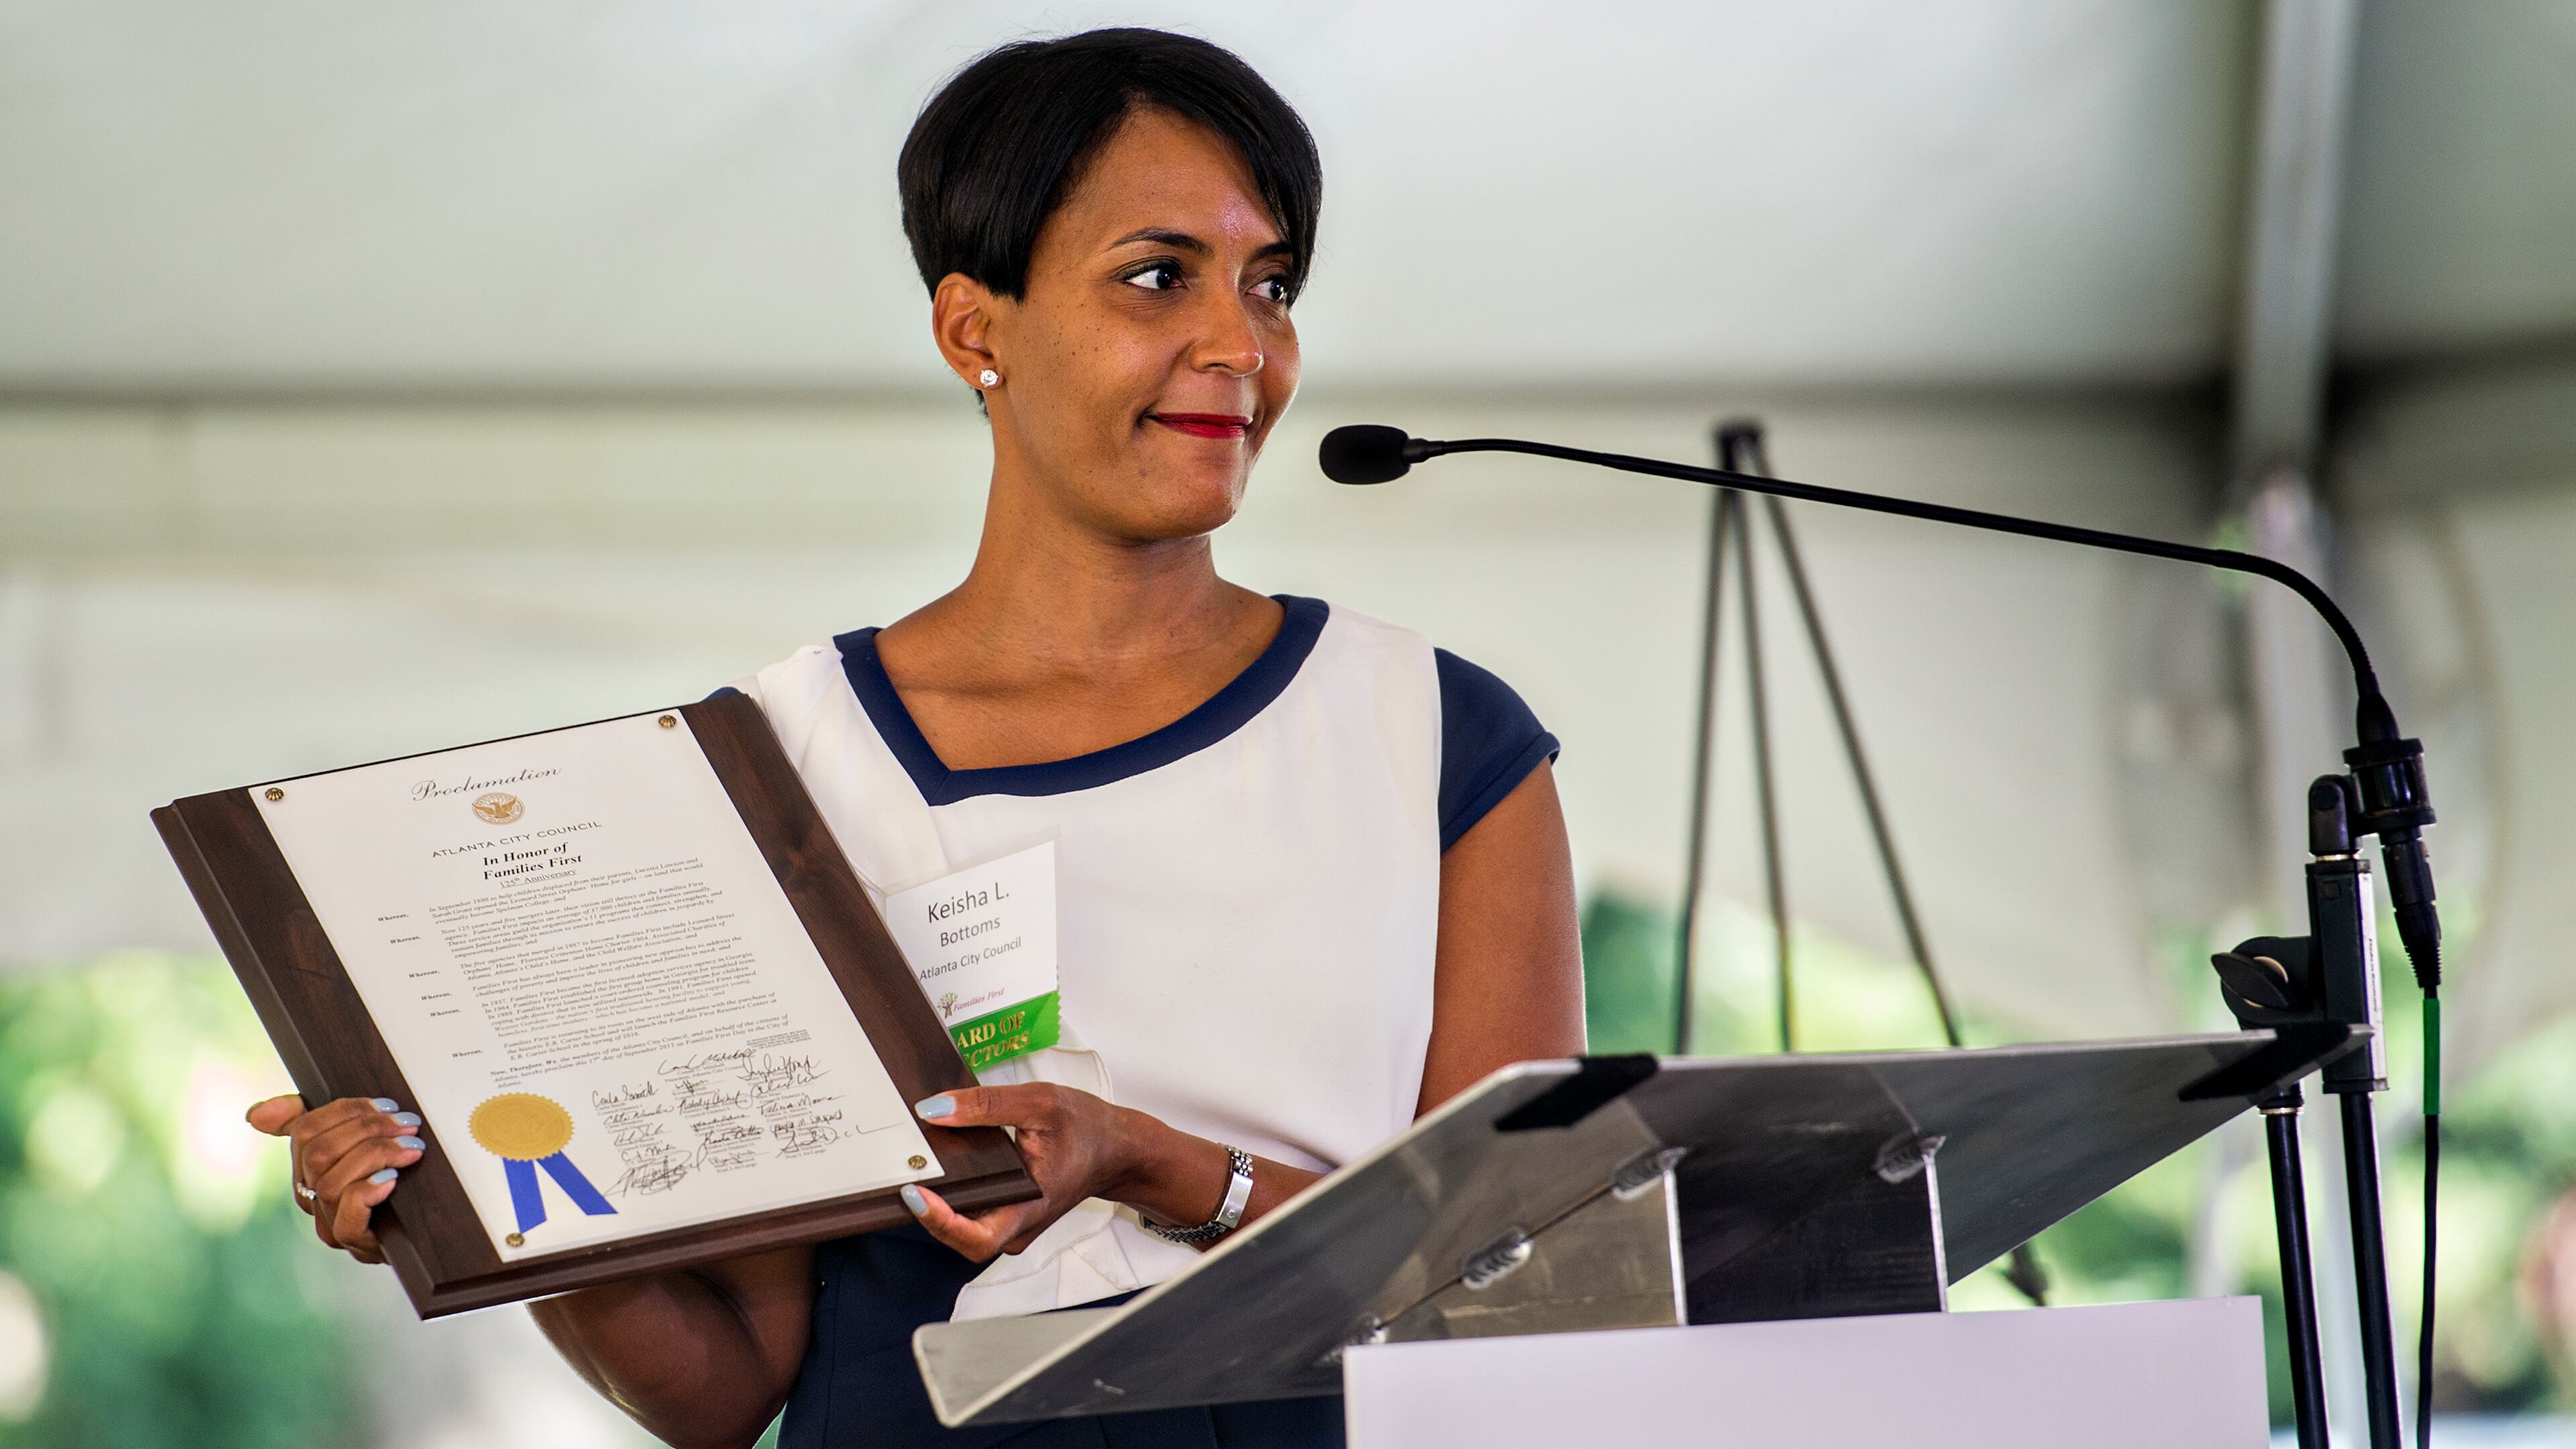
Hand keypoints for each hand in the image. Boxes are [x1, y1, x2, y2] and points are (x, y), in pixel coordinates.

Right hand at [246, 1093, 427, 1263]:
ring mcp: (329, 1224)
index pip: (304, 1131)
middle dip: (367, 1129)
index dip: (344, 1111)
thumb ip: (327, 1121)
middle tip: (408, 1124)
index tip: (387, 1105)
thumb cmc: (393, 1183)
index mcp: (308, 1169)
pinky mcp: (354, 1243)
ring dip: (377, 1155)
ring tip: (412, 1147)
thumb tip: (255, 1113)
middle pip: (317, 1153)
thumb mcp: (364, 1145)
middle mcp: (312, 1198)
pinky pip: (346, 1219)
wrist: (426, 1229)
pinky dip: (368, 1192)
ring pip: (331, 1183)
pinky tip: (393, 1179)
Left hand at [898, 1084, 1135, 1260]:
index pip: (976, 1237)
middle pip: (959, 1234)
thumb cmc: (1088, 1129)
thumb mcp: (1041, 1103)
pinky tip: (939, 1168)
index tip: (916, 1194)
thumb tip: (936, 1110)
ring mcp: (1012, 1224)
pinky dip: (952, 1195)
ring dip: (936, 1202)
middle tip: (905, 1172)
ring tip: (914, 1167)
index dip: (941, 1222)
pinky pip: (972, 1212)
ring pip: (962, 1225)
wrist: (1116, 1148)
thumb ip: (987, 1105)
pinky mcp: (1008, 1214)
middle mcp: (1017, 1226)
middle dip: (928, 1209)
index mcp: (1030, 1208)